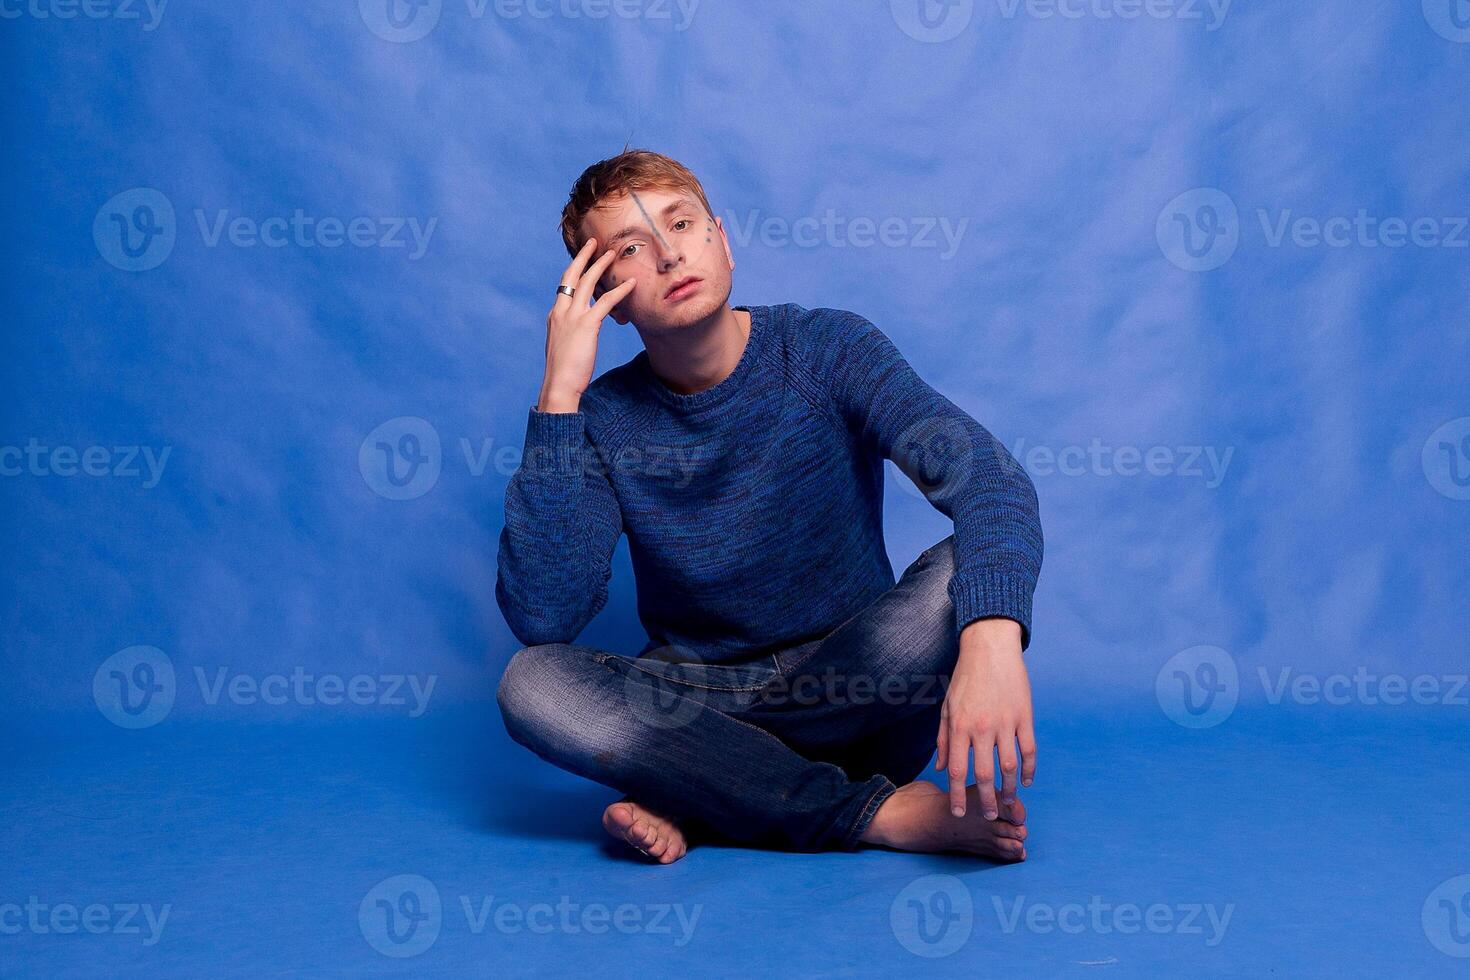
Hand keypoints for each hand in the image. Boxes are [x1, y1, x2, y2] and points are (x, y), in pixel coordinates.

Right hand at [538, 237, 637, 412]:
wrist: (559, 385)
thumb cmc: (563, 372)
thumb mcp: (564, 347)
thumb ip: (571, 333)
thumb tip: (580, 332)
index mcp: (555, 315)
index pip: (564, 286)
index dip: (574, 270)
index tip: (582, 259)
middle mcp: (561, 311)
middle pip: (571, 275)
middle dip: (582, 257)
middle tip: (593, 243)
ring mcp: (572, 317)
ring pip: (587, 282)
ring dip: (601, 265)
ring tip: (613, 253)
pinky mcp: (586, 325)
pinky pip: (606, 302)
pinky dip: (620, 291)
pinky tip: (631, 284)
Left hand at [935, 618, 1035, 819]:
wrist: (990, 649)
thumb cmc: (965, 679)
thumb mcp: (947, 707)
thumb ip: (944, 740)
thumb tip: (942, 769)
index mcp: (960, 726)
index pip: (958, 769)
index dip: (957, 794)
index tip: (958, 812)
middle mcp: (982, 727)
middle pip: (984, 774)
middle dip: (986, 800)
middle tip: (989, 816)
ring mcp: (1005, 722)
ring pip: (1009, 765)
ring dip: (1010, 788)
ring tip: (1009, 802)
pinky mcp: (1024, 716)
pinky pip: (1029, 749)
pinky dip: (1029, 768)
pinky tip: (1026, 780)